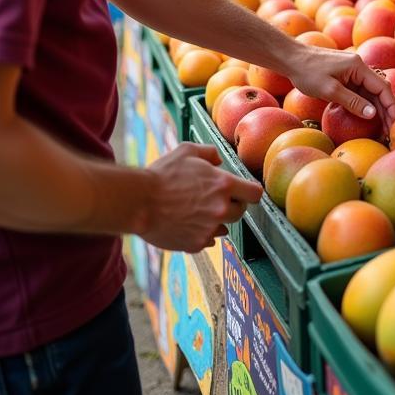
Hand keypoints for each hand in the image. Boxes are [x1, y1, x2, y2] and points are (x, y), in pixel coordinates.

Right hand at [142, 143, 262, 252]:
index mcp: (223, 185)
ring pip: (225, 227)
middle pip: (240, 212)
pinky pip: (208, 240)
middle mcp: (221, 208)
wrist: (139, 203)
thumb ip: (209, 153)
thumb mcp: (187, 151)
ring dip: (216, 220)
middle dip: (231, 205)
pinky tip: (187, 223)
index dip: (250, 192)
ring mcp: (209, 228)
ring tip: (196, 212)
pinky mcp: (196, 244)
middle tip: (213, 200)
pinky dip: (201, 233)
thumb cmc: (162, 175)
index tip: (243, 192)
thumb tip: (219, 160)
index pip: (255, 194)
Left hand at [288, 45, 394, 133]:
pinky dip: (366, 105)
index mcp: (359, 67)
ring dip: (377, 109)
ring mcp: (353, 72)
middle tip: (391, 130)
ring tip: (382, 129)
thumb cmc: (308, 72)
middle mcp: (359, 67)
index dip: (391, 105)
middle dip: (387, 110)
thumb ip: (353, 102)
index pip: (382, 87)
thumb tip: (373, 114)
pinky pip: (360, 92)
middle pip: (379, 90)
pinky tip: (368, 118)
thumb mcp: (329, 90)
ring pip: (371, 92)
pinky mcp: (345, 77)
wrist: (291, 58)